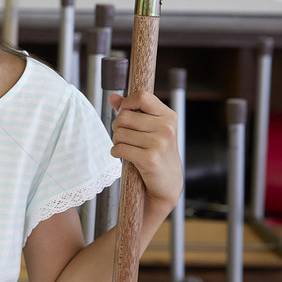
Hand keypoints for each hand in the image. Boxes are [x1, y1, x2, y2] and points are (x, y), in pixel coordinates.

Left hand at [108, 91, 182, 211]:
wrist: (167, 184)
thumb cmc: (156, 153)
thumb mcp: (149, 129)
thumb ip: (132, 111)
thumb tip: (113, 97)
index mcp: (168, 116)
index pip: (141, 97)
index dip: (127, 104)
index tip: (124, 113)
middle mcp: (166, 128)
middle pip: (124, 116)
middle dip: (117, 126)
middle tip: (123, 136)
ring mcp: (159, 143)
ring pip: (120, 133)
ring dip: (117, 141)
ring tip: (127, 147)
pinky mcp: (150, 159)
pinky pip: (120, 149)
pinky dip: (116, 152)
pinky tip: (125, 156)